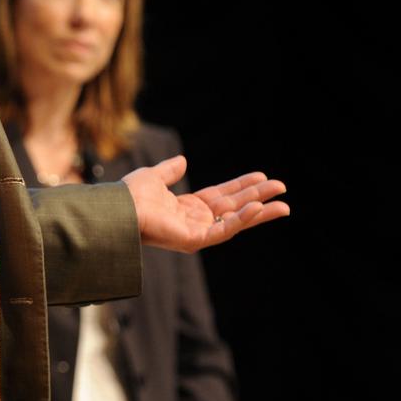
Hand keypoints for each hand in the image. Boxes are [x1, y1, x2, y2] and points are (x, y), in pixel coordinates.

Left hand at [122, 156, 288, 252]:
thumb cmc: (130, 196)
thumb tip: (182, 160)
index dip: (242, 186)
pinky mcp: (195, 240)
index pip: (223, 196)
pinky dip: (241, 220)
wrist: (118, 209)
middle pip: (235, 208)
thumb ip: (169, 170)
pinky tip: (257, 209)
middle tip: (282, 189)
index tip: (263, 177)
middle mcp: (195, 220)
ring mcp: (196, 232)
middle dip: (259, 198)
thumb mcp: (154, 177)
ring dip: (259, 213)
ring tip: (282, 205)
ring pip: (235, 222)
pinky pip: (223, 230)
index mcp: (188, 207)